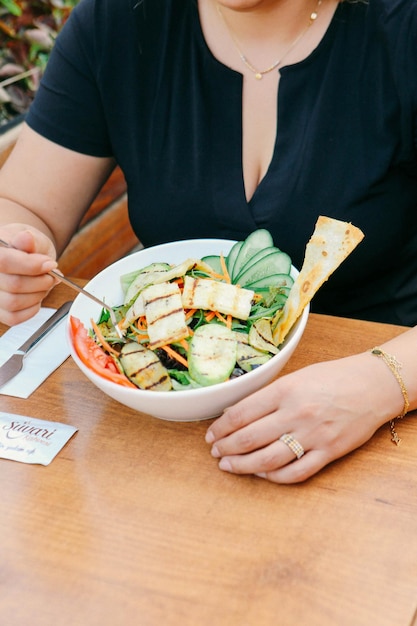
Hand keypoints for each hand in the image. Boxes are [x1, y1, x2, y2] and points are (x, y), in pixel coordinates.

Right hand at [0, 225, 57, 324]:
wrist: (22, 256)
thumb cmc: (25, 246)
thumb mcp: (31, 237)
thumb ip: (29, 240)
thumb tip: (26, 238)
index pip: (5, 262)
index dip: (31, 265)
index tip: (50, 265)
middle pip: (14, 285)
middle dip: (41, 281)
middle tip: (52, 275)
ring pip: (14, 303)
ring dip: (38, 295)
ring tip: (45, 283)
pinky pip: (14, 317)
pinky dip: (32, 308)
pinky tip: (36, 295)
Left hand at [205, 353, 399, 482]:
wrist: (372, 386)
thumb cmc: (332, 378)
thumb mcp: (296, 376)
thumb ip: (268, 395)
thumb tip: (237, 414)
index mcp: (285, 390)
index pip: (242, 413)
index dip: (221, 427)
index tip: (211, 434)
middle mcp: (296, 414)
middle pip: (249, 438)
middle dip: (226, 447)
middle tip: (214, 452)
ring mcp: (313, 436)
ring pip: (268, 460)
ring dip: (243, 466)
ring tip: (228, 466)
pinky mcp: (328, 453)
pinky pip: (296, 472)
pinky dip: (274, 477)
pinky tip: (262, 474)